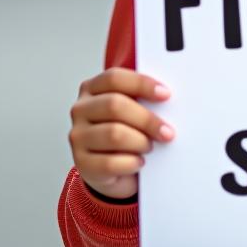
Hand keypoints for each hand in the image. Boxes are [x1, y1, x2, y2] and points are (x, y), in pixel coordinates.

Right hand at [69, 68, 174, 200]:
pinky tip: (139, 162)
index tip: (166, 94)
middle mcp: (81, 110)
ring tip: (151, 147)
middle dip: (146, 119)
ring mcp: (78, 136)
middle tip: (167, 132)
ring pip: (113, 134)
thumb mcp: (133, 109)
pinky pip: (109, 163)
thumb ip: (143, 99)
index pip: (114, 78)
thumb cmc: (128, 130)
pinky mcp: (82, 163)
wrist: (113, 168)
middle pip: (114, 105)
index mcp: (92, 88)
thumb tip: (167, 98)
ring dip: (140, 141)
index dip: (141, 84)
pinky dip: (130, 163)